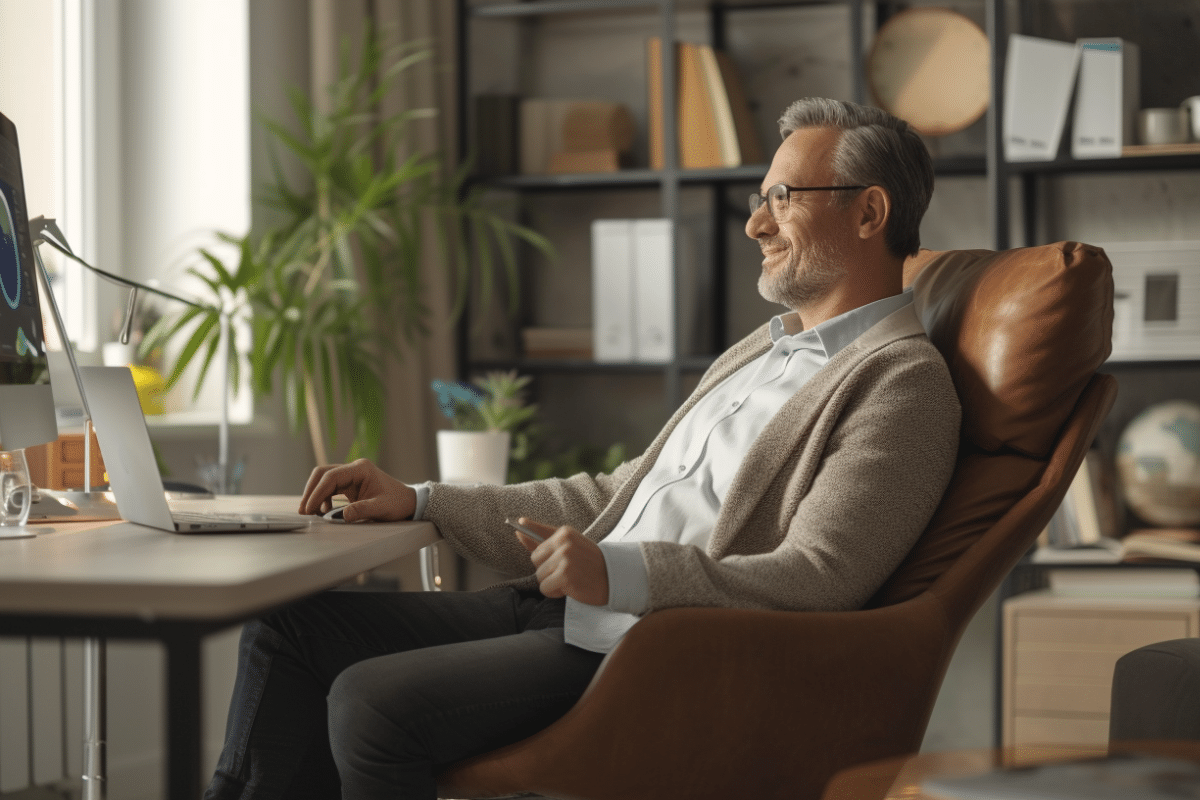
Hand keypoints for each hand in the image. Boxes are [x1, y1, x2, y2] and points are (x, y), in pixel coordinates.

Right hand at [298, 458, 415, 522]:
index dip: (317, 492)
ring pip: (324, 480)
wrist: (408, 502)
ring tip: (311, 513)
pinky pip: (330, 487)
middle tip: (303, 510)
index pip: (331, 477)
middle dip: (311, 491)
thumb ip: (362, 510)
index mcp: (361, 469)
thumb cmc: (398, 503)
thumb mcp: (381, 508)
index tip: (309, 508)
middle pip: (323, 474)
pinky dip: (323, 498)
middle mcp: (354, 468)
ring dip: (315, 495)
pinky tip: (323, 511)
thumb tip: (343, 516)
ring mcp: (351, 475)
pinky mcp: (350, 483)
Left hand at [514, 518, 608, 605]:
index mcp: (564, 532)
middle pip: (535, 561)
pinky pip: (545, 588)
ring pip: (539, 576)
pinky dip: (555, 592)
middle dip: (547, 570)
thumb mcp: (570, 545)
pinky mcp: (565, 576)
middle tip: (567, 571)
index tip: (537, 543)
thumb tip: (519, 529)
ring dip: (552, 582)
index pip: (537, 544)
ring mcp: (565, 559)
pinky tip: (571, 588)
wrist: (615, 578)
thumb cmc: (590, 562)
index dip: (541, 554)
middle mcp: (564, 543)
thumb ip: (542, 538)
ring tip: (571, 579)